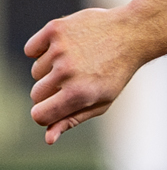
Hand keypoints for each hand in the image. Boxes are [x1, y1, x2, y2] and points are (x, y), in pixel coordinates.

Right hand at [24, 0, 166, 141]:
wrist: (132, 33)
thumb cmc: (117, 72)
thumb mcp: (102, 101)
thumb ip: (73, 120)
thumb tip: (48, 139)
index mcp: (78, 94)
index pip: (39, 115)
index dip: (46, 114)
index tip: (57, 107)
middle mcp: (66, 72)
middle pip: (36, 95)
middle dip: (52, 92)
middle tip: (77, 80)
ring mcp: (59, 50)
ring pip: (35, 71)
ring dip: (50, 70)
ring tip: (77, 62)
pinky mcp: (54, 30)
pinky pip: (31, 49)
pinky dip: (42, 50)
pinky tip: (65, 47)